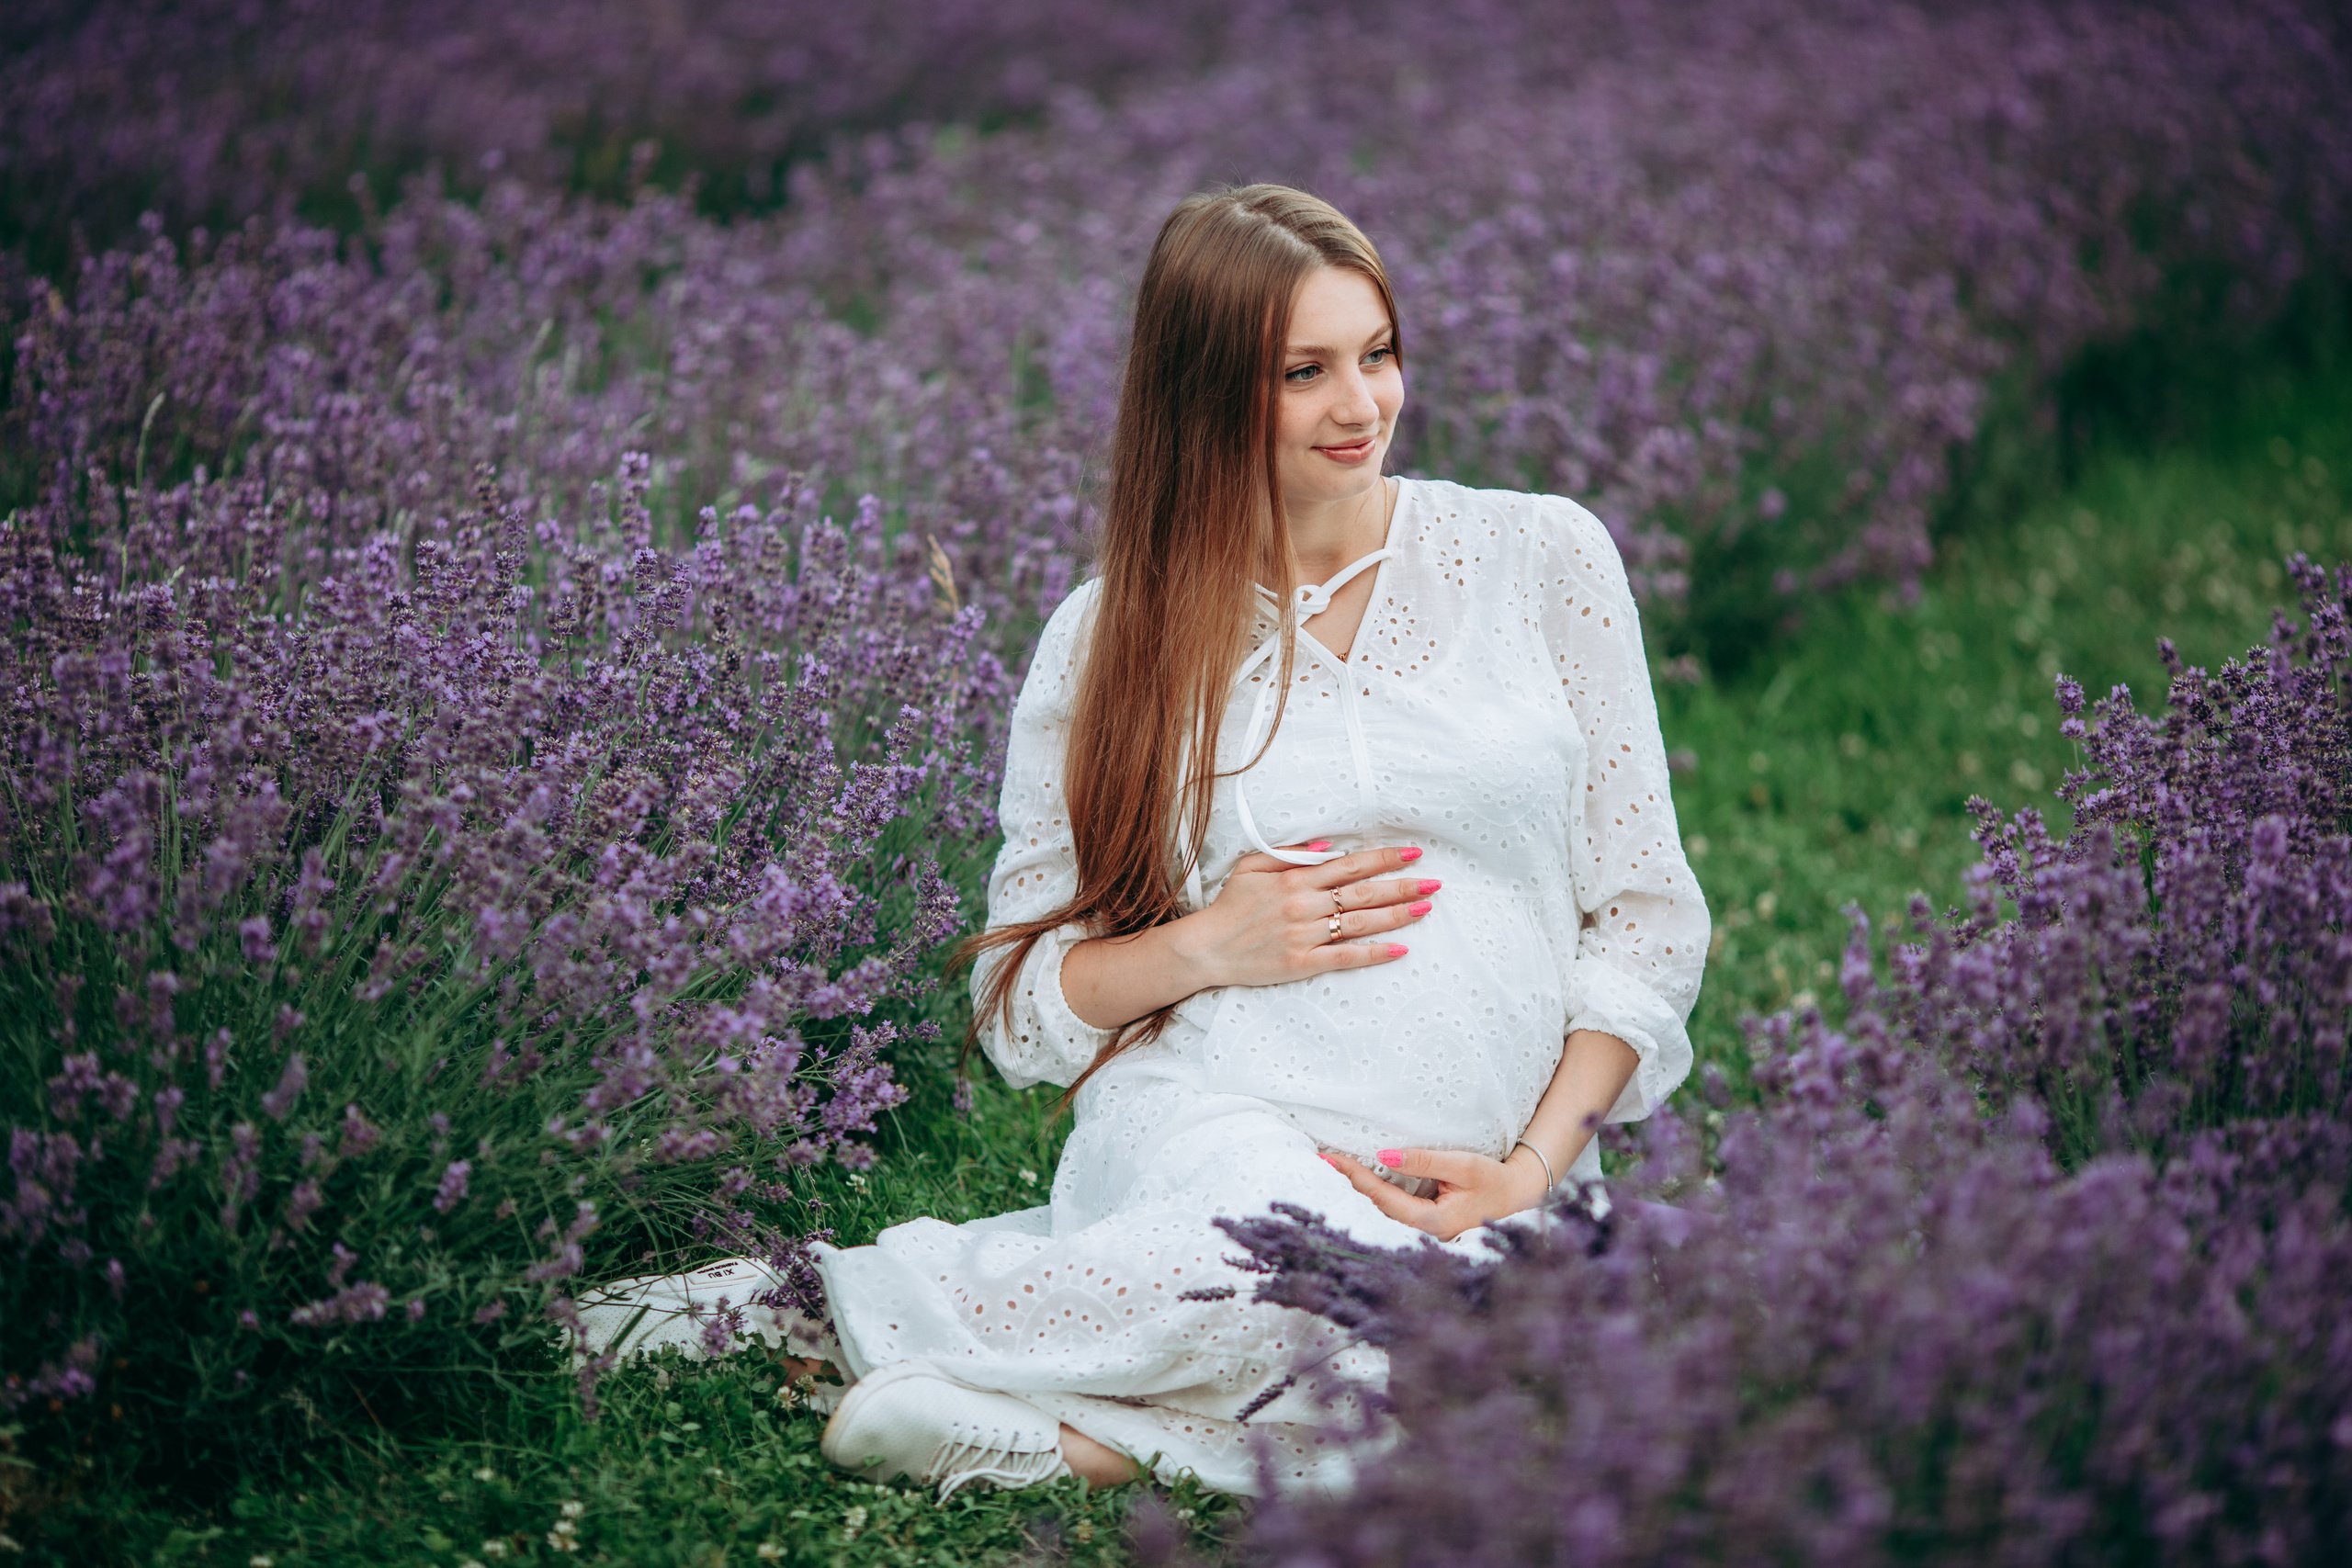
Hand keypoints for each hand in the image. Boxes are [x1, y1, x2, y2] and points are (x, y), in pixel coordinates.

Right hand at [1171, 843, 1437, 991]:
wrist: (1206, 947)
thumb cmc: (1230, 907)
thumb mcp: (1252, 867)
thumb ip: (1289, 856)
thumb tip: (1327, 848)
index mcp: (1295, 880)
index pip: (1350, 865)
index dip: (1384, 858)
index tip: (1412, 852)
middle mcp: (1304, 905)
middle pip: (1363, 892)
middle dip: (1402, 885)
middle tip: (1434, 881)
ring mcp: (1304, 935)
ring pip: (1360, 923)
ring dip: (1397, 915)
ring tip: (1425, 908)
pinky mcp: (1302, 963)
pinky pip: (1345, 957)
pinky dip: (1374, 953)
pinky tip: (1399, 948)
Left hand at [1323, 1145, 1550, 1240]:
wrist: (1520, 1198)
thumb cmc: (1495, 1181)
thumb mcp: (1463, 1166)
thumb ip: (1424, 1161)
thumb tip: (1383, 1155)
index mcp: (1431, 1222)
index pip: (1381, 1197)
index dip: (1354, 1177)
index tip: (1329, 1159)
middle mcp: (1423, 1234)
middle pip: (1375, 1209)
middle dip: (1347, 1185)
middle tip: (1318, 1162)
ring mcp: (1424, 1234)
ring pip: (1382, 1213)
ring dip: (1356, 1191)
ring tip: (1330, 1170)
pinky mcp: (1425, 1227)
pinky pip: (1392, 1212)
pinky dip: (1373, 1196)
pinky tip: (1357, 1183)